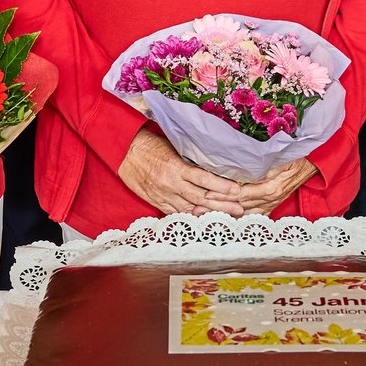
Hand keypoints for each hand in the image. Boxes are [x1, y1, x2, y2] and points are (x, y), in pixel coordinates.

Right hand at [117, 129, 244, 215]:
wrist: (125, 152)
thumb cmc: (150, 146)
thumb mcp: (173, 147)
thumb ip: (190, 159)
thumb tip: (212, 164)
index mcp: (176, 167)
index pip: (204, 179)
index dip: (221, 186)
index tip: (237, 190)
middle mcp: (171, 184)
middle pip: (201, 199)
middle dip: (222, 205)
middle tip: (240, 209)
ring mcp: (164, 195)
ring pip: (190, 209)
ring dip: (209, 214)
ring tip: (227, 217)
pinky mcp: (157, 202)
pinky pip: (176, 213)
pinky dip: (191, 217)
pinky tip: (203, 220)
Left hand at [199, 158, 318, 215]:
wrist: (310, 163)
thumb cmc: (293, 157)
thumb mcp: (276, 158)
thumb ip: (257, 165)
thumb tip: (236, 165)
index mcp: (269, 188)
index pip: (240, 193)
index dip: (222, 194)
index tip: (205, 194)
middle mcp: (269, 200)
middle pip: (238, 206)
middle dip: (216, 208)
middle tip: (197, 210)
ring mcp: (270, 205)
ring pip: (243, 214)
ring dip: (224, 215)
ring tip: (204, 217)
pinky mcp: (270, 206)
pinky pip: (251, 216)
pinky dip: (237, 218)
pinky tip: (224, 220)